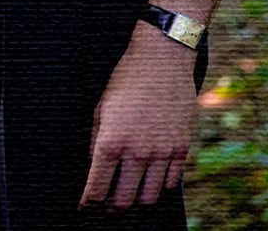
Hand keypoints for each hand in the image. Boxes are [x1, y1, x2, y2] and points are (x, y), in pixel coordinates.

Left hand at [81, 24, 197, 210]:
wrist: (162, 59)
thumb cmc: (126, 79)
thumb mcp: (101, 107)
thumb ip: (97, 140)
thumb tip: (94, 165)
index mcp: (111, 141)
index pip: (97, 187)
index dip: (88, 201)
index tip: (85, 206)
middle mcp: (138, 152)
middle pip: (123, 200)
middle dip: (111, 207)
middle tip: (106, 205)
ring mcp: (162, 152)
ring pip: (149, 197)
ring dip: (136, 200)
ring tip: (128, 195)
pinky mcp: (182, 149)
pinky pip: (171, 183)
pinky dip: (159, 187)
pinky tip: (150, 180)